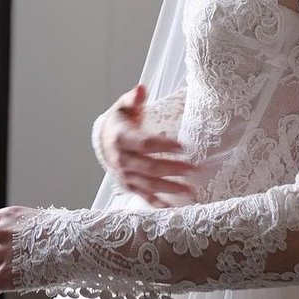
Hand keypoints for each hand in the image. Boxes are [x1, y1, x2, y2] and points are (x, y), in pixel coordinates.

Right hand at [99, 83, 197, 207]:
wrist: (103, 140)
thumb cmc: (121, 120)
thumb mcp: (124, 105)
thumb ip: (133, 98)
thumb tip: (141, 88)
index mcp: (121, 138)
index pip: (144, 143)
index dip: (164, 145)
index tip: (183, 146)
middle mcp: (121, 159)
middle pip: (149, 167)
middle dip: (172, 169)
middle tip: (194, 169)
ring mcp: (124, 175)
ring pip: (148, 184)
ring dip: (170, 188)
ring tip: (191, 191)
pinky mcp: (128, 186)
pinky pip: (144, 197)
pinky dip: (158, 204)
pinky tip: (174, 209)